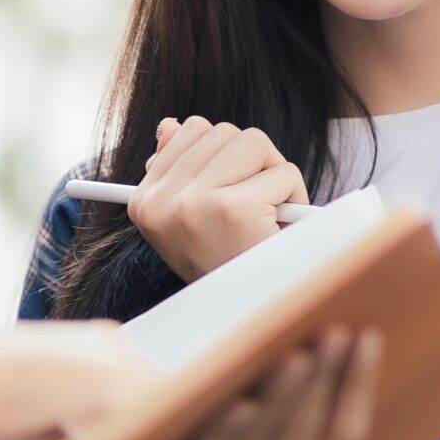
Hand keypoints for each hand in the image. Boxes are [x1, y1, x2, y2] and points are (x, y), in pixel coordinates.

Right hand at [131, 116, 310, 280]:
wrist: (246, 314)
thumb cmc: (225, 262)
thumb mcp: (190, 217)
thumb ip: (179, 168)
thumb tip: (171, 125)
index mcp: (145, 201)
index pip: (190, 130)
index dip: (224, 156)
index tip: (227, 191)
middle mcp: (161, 200)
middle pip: (225, 131)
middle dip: (251, 161)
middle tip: (255, 203)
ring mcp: (195, 203)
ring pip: (254, 143)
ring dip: (273, 173)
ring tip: (265, 213)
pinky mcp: (234, 209)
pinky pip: (283, 172)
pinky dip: (294, 193)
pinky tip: (279, 225)